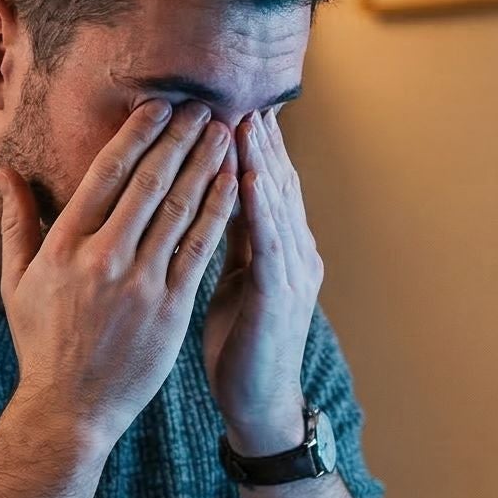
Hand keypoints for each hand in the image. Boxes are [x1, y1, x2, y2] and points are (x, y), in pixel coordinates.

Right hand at [0, 99, 239, 451]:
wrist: (70, 409)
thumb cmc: (42, 344)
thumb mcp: (17, 282)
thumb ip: (17, 222)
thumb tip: (5, 171)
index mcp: (63, 246)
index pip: (105, 174)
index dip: (137, 134)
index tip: (160, 106)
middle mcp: (102, 258)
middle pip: (148, 182)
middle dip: (179, 139)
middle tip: (204, 106)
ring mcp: (139, 284)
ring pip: (179, 210)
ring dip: (205, 165)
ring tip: (225, 133)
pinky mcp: (170, 308)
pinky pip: (200, 249)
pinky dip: (217, 212)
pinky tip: (232, 185)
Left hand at [205, 111, 322, 455]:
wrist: (258, 404)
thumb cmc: (240, 345)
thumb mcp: (230, 281)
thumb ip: (226, 240)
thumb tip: (203, 198)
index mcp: (279, 250)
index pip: (265, 185)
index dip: (251, 145)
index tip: (230, 104)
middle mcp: (294, 253)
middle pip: (278, 183)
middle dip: (259, 139)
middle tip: (240, 93)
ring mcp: (292, 274)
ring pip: (279, 204)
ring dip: (264, 158)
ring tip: (246, 119)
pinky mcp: (280, 297)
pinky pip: (271, 243)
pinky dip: (263, 207)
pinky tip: (251, 176)